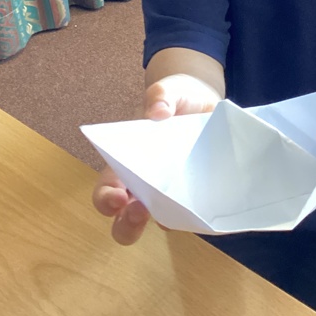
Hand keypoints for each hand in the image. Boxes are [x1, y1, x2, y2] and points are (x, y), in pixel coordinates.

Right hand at [92, 73, 222, 244]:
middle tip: (140, 211)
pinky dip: (200, 214)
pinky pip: (196, 214)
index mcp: (127, 164)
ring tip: (180, 210)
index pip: (107, 189)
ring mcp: (172, 195)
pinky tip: (209, 205)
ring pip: (163, 222)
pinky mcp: (197, 195)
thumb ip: (160, 96)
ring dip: (168, 221)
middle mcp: (145, 186)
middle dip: (127, 224)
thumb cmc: (175, 100)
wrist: (205, 103)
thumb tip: (158, 111)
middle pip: (125, 220)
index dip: (106, 199)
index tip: (117, 197)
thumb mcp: (167, 92)